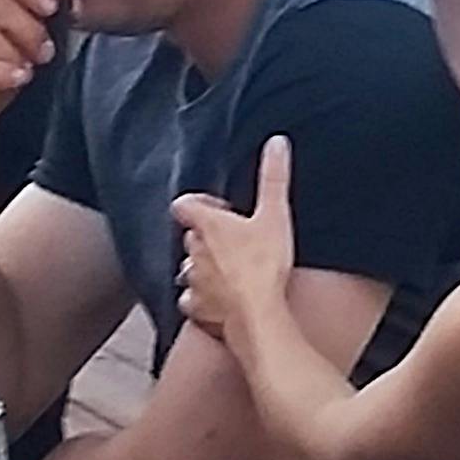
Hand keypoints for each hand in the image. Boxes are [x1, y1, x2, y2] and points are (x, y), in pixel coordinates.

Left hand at [170, 136, 300, 346]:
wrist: (257, 315)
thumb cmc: (264, 266)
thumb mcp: (275, 215)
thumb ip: (273, 178)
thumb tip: (275, 143)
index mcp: (207, 226)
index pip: (184, 205)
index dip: (197, 204)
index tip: (218, 209)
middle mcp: (193, 252)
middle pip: (190, 237)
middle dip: (205, 237)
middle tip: (232, 240)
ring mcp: (193, 282)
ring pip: (190, 269)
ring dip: (204, 268)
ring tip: (228, 271)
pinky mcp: (197, 309)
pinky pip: (192, 300)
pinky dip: (202, 299)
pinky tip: (218, 300)